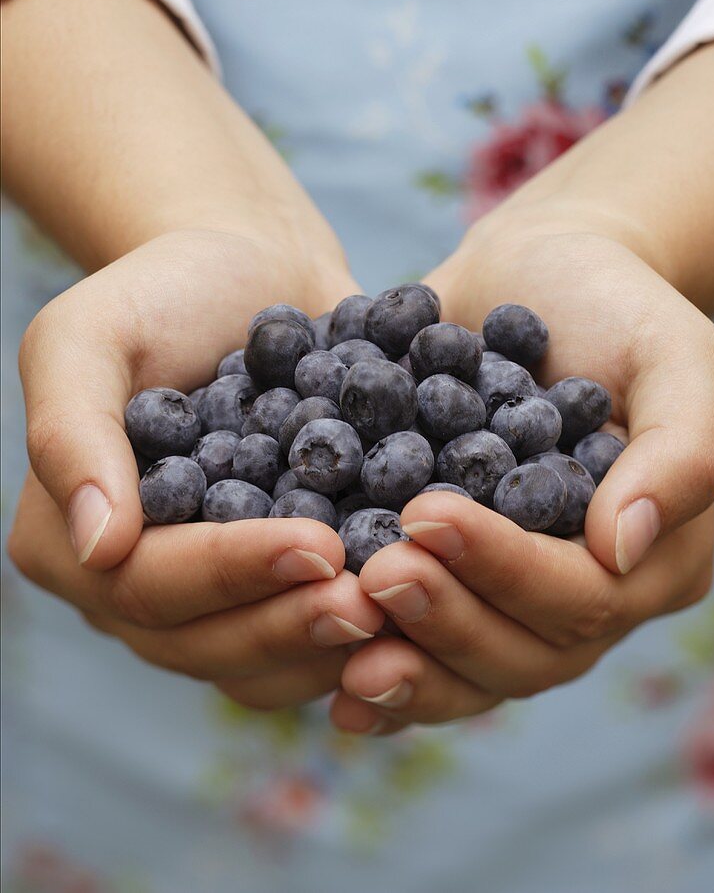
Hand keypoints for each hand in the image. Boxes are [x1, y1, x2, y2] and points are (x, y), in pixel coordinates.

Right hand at [9, 227, 384, 702]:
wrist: (254, 273)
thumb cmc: (164, 291)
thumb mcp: (89, 333)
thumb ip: (72, 430)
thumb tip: (99, 547)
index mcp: (68, 538)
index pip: (146, 583)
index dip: (231, 573)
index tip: (319, 543)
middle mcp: (133, 585)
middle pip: (205, 643)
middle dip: (291, 624)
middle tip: (375, 600)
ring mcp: (206, 597)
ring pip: (260, 663)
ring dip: (331, 646)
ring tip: (405, 611)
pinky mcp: (271, 586)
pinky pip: (306, 638)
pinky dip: (362, 636)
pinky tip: (421, 610)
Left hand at [330, 220, 713, 733]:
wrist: (533, 274)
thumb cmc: (614, 303)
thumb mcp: (673, 353)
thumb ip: (680, 452)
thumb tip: (624, 548)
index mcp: (653, 559)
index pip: (583, 596)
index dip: (505, 569)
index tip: (424, 514)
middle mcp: (585, 594)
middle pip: (521, 652)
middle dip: (443, 619)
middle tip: (371, 574)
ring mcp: (516, 597)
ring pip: (468, 667)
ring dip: (404, 662)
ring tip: (335, 628)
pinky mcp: (458, 579)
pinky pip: (423, 643)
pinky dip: (379, 658)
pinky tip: (327, 676)